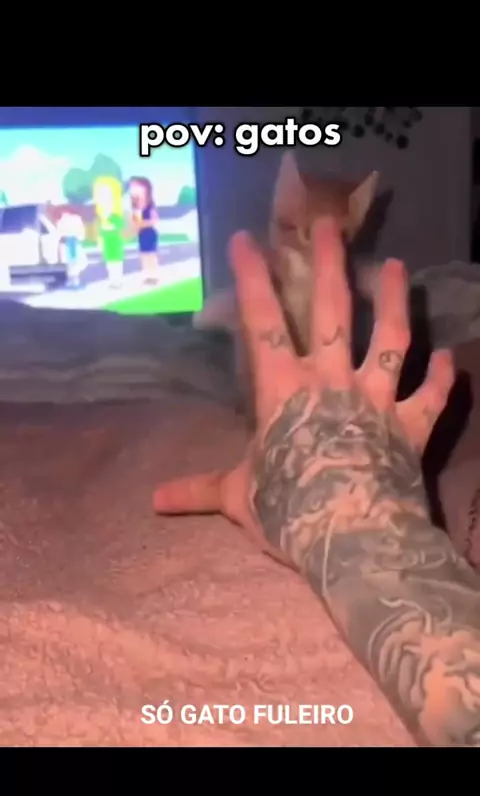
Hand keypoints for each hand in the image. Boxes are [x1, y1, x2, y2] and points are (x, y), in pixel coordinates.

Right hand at [153, 218, 453, 572]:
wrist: (352, 539)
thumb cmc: (290, 512)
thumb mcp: (239, 499)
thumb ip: (201, 490)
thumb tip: (153, 501)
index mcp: (284, 391)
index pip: (262, 323)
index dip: (252, 279)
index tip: (245, 239)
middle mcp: (332, 381)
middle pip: (331, 312)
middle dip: (329, 265)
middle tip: (330, 225)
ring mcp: (377, 400)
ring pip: (390, 340)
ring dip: (396, 302)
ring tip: (399, 266)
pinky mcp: (412, 426)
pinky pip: (430, 396)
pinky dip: (442, 378)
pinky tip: (450, 358)